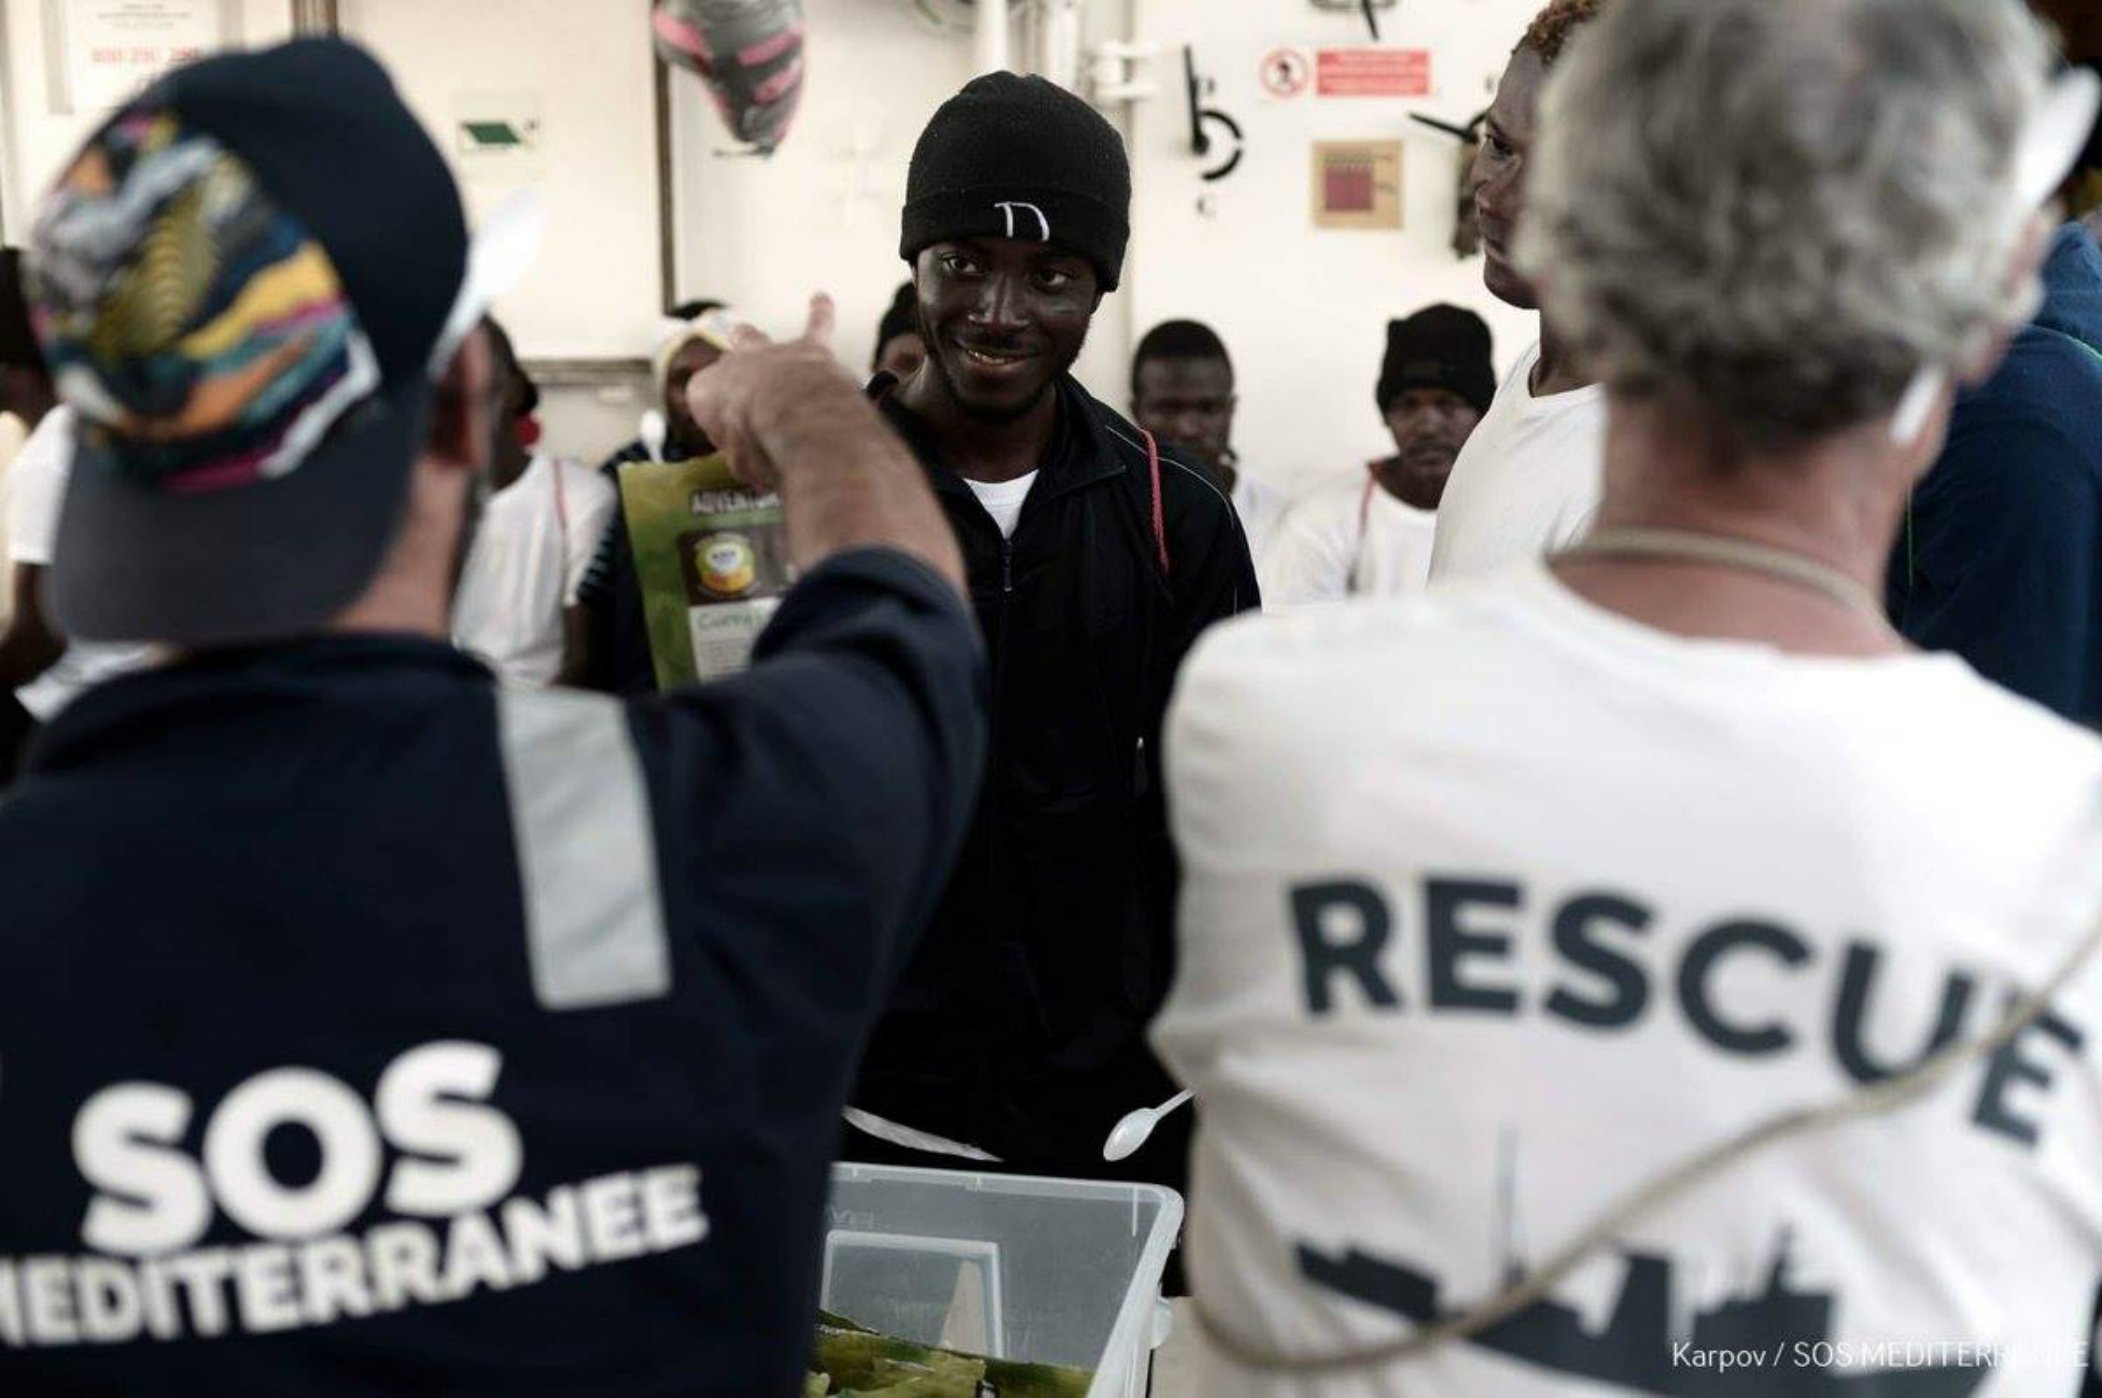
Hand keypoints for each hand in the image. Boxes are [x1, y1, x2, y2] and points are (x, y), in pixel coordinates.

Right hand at [685, 294, 852, 489]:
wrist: (796, 418)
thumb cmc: (762, 446)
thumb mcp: (743, 467)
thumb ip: (750, 461)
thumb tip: (766, 474)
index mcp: (707, 393)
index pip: (709, 408)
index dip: (724, 430)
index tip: (739, 448)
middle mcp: (735, 365)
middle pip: (727, 366)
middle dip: (731, 377)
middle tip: (739, 391)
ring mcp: (771, 353)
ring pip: (754, 338)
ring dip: (753, 339)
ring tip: (746, 334)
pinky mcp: (809, 349)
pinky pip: (815, 324)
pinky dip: (820, 313)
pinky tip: (822, 299)